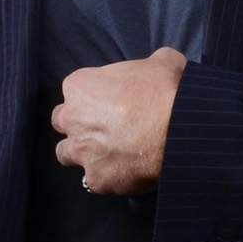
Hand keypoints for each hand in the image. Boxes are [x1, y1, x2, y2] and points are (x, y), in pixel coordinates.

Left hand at [53, 48, 186, 195]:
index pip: (75, 91)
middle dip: (80, 124)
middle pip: (63, 122)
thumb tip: (162, 64)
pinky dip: (105, 176)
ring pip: (66, 153)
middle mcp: (72, 119)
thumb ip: (152, 62)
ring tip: (107, 153)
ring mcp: (81, 152)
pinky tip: (123, 172)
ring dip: (82, 152)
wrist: (179, 130)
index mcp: (80, 86)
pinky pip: (93, 180)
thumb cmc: (166, 91)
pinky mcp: (96, 179)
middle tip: (106, 126)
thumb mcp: (163, 62)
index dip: (93, 97)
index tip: (111, 102)